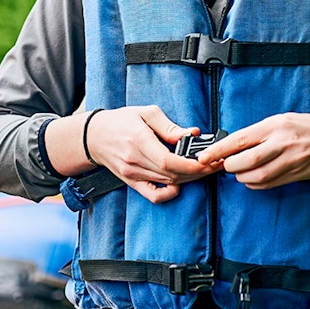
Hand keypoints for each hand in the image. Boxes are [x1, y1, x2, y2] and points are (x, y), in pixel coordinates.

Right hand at [85, 105, 216, 203]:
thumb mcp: (146, 113)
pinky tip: (179, 184)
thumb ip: (169, 126)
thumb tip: (191, 134)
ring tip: (204, 169)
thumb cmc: (121, 121)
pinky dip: (169, 193)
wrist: (94, 136)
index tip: (209, 161)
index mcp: (139, 141)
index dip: (192, 165)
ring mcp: (132, 174)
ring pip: (168, 183)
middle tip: (215, 164)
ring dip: (189, 178)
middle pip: (172, 174)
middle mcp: (135, 161)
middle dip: (198, 171)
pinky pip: (154, 195)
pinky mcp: (131, 182)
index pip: (169, 161)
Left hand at [195, 113, 309, 189]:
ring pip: (256, 176)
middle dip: (230, 166)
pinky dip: (255, 184)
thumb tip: (236, 142)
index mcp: (276, 126)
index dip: (219, 150)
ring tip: (239, 171)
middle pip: (246, 162)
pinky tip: (253, 178)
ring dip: (242, 177)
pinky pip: (268, 184)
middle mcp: (282, 144)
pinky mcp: (294, 175)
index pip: (240, 139)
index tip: (204, 156)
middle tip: (225, 164)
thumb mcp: (284, 119)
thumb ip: (261, 131)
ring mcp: (289, 162)